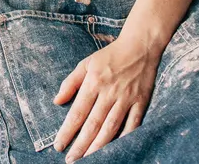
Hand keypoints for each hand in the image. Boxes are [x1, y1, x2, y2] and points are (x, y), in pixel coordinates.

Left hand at [53, 36, 159, 160]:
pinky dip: (125, 138)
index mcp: (93, 83)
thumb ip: (70, 83)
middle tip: (71, 160)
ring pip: (111, 127)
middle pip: (93, 124)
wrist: (140, 46)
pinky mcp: (141, 102)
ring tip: (88, 159)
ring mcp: (127, 98)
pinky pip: (133, 124)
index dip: (67, 131)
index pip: (77, 112)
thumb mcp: (85, 64)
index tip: (59, 145)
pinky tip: (116, 149)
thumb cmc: (109, 56)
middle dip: (80, 144)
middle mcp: (109, 92)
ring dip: (99, 146)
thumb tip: (56, 101)